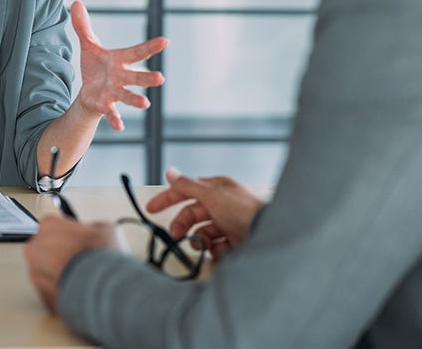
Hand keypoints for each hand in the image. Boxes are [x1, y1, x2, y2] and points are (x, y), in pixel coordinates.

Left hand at [24, 217, 125, 312]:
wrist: (103, 291)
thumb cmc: (101, 257)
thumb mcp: (105, 228)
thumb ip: (91, 228)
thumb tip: (94, 233)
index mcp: (49, 226)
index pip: (49, 211)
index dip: (61, 218)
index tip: (62, 218)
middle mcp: (36, 248)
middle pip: (47, 243)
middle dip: (60, 247)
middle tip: (80, 251)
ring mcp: (37, 274)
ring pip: (46, 267)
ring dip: (59, 268)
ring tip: (82, 272)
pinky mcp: (43, 297)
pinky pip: (52, 287)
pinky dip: (62, 287)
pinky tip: (79, 287)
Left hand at [71, 0, 167, 129]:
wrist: (88, 92)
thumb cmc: (95, 68)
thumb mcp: (88, 45)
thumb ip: (83, 26)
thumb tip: (76, 2)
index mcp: (121, 60)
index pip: (138, 52)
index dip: (151, 47)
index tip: (165, 41)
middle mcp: (123, 77)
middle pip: (137, 77)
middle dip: (148, 78)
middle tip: (160, 78)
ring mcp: (116, 92)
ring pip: (128, 96)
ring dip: (137, 100)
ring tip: (145, 104)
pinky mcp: (106, 105)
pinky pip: (112, 113)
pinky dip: (116, 119)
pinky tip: (120, 127)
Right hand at [145, 168, 264, 259]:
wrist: (269, 235)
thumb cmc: (244, 211)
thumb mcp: (212, 195)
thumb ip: (188, 185)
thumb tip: (170, 172)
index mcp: (216, 189)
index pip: (186, 190)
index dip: (167, 198)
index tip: (152, 207)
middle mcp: (222, 205)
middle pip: (192, 214)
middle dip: (183, 224)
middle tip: (175, 235)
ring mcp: (228, 223)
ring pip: (203, 232)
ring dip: (200, 239)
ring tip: (204, 245)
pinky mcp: (235, 241)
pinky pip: (217, 246)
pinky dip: (216, 250)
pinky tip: (223, 249)